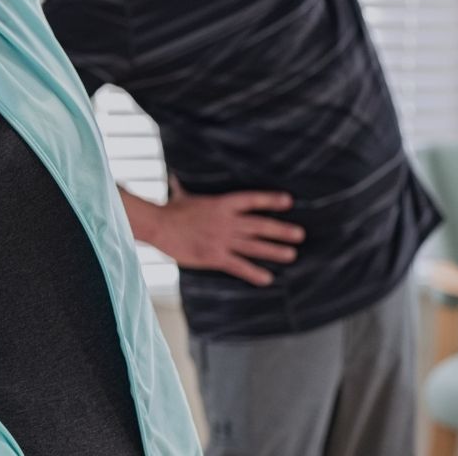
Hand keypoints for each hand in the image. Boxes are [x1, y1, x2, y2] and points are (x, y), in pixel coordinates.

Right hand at [150, 177, 304, 286]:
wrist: (158, 225)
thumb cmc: (170, 210)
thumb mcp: (182, 195)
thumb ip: (184, 188)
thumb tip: (176, 179)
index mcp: (221, 204)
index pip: (251, 200)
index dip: (271, 200)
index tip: (289, 201)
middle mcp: (227, 222)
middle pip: (260, 226)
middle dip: (282, 230)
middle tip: (300, 234)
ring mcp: (222, 239)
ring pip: (254, 246)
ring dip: (275, 251)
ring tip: (291, 254)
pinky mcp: (215, 256)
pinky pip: (239, 266)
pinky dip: (254, 273)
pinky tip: (267, 278)